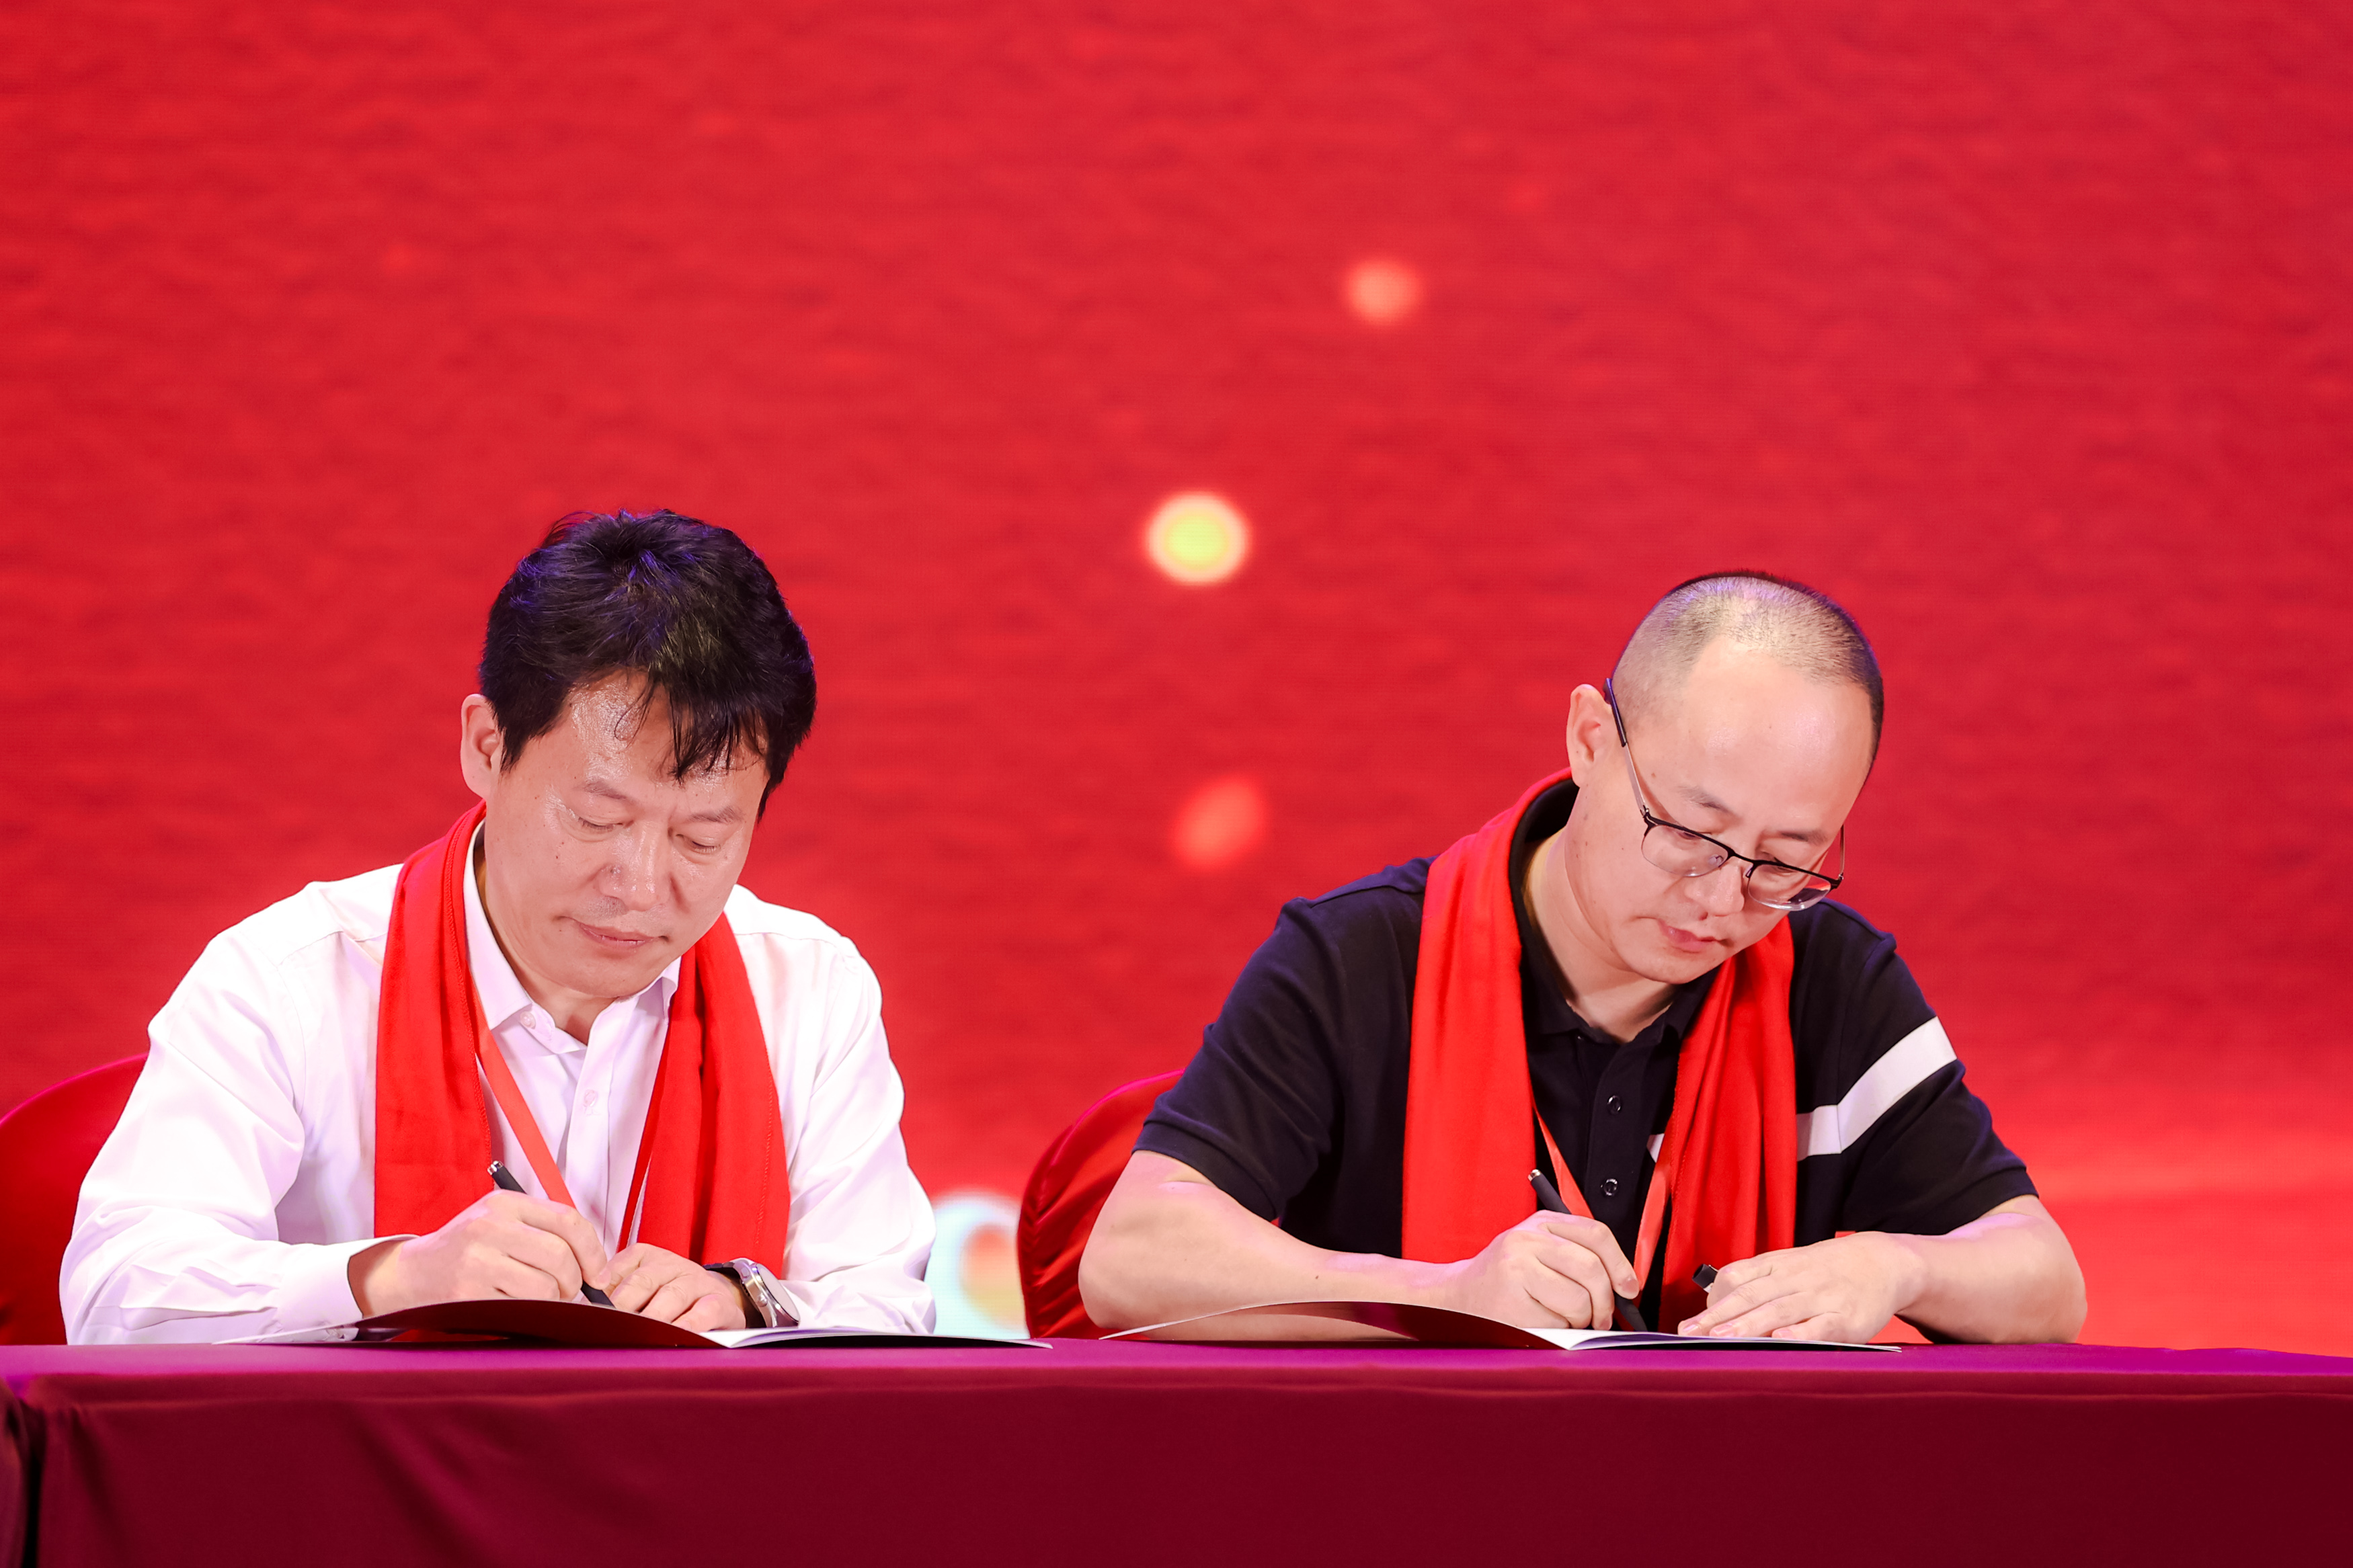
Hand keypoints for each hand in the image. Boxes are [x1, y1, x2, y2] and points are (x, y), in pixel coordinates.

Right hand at [350, 1190, 608, 1314]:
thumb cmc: (469, 1247)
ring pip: (544, 1286)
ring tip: (544, 1299)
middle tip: (570, 1291)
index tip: (598, 1272)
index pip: (568, 1221)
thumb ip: (543, 1228)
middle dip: (575, 1281)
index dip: (593, 1250)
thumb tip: (595, 1260)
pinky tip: (521, 1307)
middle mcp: (490, 1227)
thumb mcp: (501, 1219)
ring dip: (554, 1301)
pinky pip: (520, 1308)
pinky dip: (531, 1313)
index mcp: (504, 1203)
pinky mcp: (468, 1293)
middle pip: (560, 1256)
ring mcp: (477, 1260)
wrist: (413, 1272)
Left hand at [599, 1244, 748, 1330]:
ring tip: (640, 1333)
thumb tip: (585, 1313)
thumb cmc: (670, 1296)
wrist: (720, 1297)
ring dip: (655, 1316)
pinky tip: (678, 1334)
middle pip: (644, 1280)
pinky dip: (691, 1324)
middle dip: (624, 1304)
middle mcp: (673, 1265)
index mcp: (648, 1258)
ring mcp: (698, 1282)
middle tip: (609, 1325)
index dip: (603, 1290)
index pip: (621, 1268)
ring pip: (673, 1294)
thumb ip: (615, 1293)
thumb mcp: (642, 1287)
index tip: (589, 1311)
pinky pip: (706, 1310)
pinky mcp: (720, 1302)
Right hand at [1426, 1211, 1640, 1329]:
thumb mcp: (1539, 1250)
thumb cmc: (1507, 1278)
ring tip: (1564, 1317)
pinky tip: (1542, 1322)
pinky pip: (1559, 1324)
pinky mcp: (1512, 1303)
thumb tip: (1625, 1284)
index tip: (1629, 1288)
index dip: (1620, 1264)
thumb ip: (1577, 1255)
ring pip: (1579, 1301)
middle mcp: (1526, 1240)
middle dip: (1605, 1302)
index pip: (1596, 1234)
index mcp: (1539, 1223)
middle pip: (1591, 1270)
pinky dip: (1559, 1331)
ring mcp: (1516, 1270)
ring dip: (1581, 1319)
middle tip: (1600, 1317)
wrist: (1459, 1296)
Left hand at [1677, 1231, 1920, 1340]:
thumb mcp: (1789, 1265)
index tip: (1688, 1324)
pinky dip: (1800, 1332)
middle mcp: (1795, 1277)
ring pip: (1779, 1309)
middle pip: (1751, 1295)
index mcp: (1777, 1265)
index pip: (1736, 1279)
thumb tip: (1714, 1302)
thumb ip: (1756, 1281)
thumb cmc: (1826, 1270)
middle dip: (1720, 1316)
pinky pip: (1820, 1325)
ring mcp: (1821, 1296)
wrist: (1881, 1262)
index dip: (1711, 1301)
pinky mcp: (1846, 1316)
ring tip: (1722, 1337)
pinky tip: (1781, 1339)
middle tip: (1692, 1333)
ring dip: (1749, 1324)